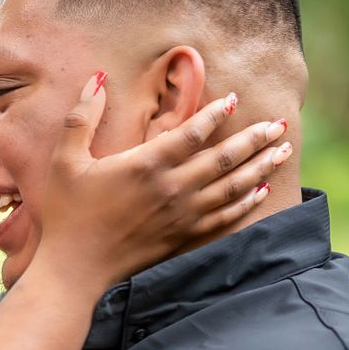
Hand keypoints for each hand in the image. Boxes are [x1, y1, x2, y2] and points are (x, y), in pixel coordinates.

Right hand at [34, 72, 292, 289]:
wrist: (74, 271)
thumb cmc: (66, 214)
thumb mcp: (65, 161)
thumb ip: (81, 118)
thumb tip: (95, 78)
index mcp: (145, 164)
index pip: (192, 132)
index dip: (217, 114)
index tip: (235, 99)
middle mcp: (171, 188)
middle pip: (224, 158)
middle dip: (255, 138)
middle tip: (280, 123)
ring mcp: (181, 215)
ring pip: (232, 187)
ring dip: (261, 167)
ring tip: (283, 150)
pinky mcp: (182, 237)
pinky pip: (224, 217)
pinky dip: (246, 202)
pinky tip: (262, 191)